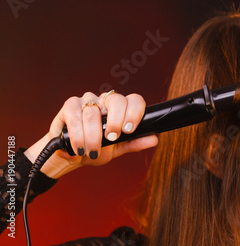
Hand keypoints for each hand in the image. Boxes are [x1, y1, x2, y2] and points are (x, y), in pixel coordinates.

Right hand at [25, 91, 157, 177]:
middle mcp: (106, 101)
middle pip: (116, 99)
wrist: (72, 155)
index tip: (129, 130)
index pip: (134, 100)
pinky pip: (75, 116)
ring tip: (92, 151)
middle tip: (112, 138)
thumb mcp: (118, 148)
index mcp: (122, 109)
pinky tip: (79, 147)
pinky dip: (77, 134)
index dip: (134, 112)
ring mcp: (88, 101)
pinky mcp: (70, 106)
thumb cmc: (97, 149)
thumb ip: (134, 143)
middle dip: (115, 120)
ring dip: (92, 135)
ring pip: (93, 112)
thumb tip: (154, 139)